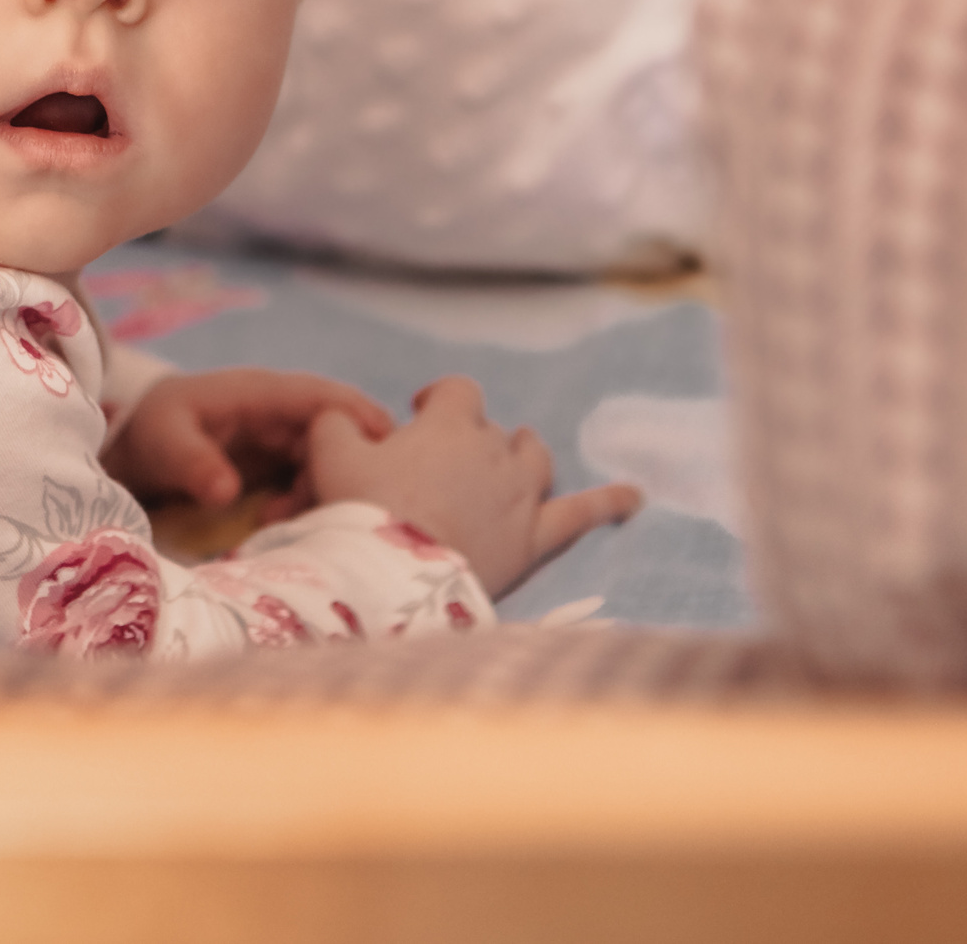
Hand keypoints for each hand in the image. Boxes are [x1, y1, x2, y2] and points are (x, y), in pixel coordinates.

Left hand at [103, 367, 392, 512]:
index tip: (383, 451)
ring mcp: (287, 438)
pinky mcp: (286, 465)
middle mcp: (282, 412)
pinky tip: (291, 526)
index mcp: (258, 392)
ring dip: (328, 490)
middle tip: (332, 508)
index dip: (356, 418)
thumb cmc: (153, 436)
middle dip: (346, 468)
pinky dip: (316, 501)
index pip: (321, 396)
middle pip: (340, 432)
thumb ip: (193, 462)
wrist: (140, 453)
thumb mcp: (163, 443)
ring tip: (289, 521)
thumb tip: (226, 492)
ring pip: (335, 459)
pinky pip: (319, 478)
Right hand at [306, 376, 640, 598]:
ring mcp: (522, 494)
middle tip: (440, 468)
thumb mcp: (331, 456)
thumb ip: (338, 424)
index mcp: (448, 425)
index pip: (457, 391)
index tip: (416, 413)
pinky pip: (584, 514)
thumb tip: (341, 417)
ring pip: (537, 459)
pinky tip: (635, 497)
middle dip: (471, 441)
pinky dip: (612, 502)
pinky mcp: (536, 538)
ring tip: (520, 454)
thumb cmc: (359, 511)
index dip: (438, 398)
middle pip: (493, 431)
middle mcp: (494, 451)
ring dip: (527, 454)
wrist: (392, 575)